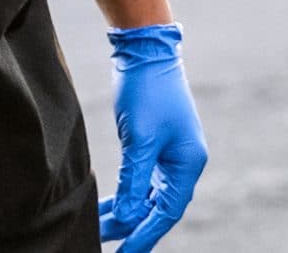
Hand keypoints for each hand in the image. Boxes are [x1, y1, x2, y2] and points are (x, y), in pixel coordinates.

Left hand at [99, 24, 206, 252]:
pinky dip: (126, 193)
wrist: (145, 53)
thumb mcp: (140, 141)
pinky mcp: (156, 146)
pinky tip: (108, 205)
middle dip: (131, 226)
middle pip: (158, 207)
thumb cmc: (147, 93)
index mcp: (188, 163)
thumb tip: (128, 218)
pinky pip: (143, 181)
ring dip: (126, 211)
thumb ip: (135, 182)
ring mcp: (171, 154)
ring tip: (99, 226)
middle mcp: (183, 162)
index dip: (145, 236)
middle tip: (102, 239)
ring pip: (149, 196)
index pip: (167, 212)